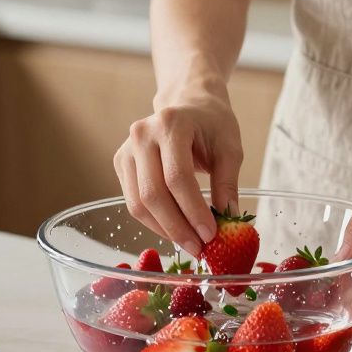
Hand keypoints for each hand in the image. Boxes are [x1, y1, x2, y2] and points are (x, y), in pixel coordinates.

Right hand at [114, 88, 243, 255]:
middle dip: (177, 227)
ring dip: (164, 230)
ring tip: (189, 243)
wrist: (189, 103)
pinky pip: (133, 202)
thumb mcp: (230, 148)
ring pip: (138, 203)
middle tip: (199, 248)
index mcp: (171, 123)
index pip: (177, 177)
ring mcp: (126, 149)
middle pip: (152, 193)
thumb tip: (228, 222)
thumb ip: (227, 184)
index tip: (210, 235)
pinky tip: (175, 229)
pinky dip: (154, 222)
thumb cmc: (212, 124)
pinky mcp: (121, 163)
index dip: (193, 211)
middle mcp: (142, 134)